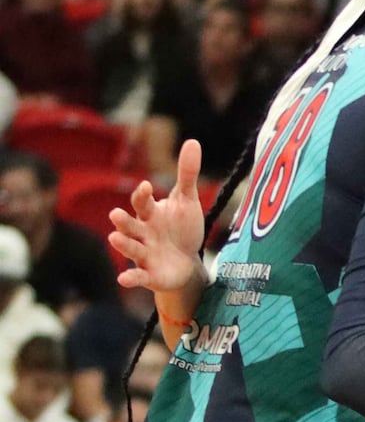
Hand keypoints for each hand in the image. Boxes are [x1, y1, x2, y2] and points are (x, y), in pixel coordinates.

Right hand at [109, 140, 206, 311]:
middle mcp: (142, 233)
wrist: (186, 262)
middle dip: (123, 221)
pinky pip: (137, 277)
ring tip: (115, 238)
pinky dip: (130, 278)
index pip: (143, 203)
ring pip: (130, 248)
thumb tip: (192, 142)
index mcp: (150, 214)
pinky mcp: (148, 275)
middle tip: (116, 214)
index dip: (143, 195)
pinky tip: (122, 279)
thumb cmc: (182, 228)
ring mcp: (144, 254)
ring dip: (123, 245)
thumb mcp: (187, 201)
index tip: (147, 186)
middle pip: (130, 225)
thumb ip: (186, 174)